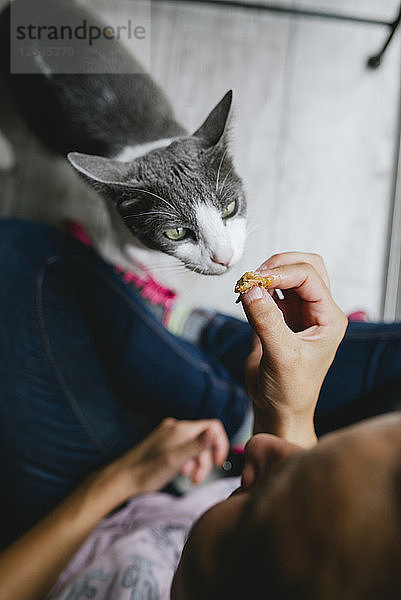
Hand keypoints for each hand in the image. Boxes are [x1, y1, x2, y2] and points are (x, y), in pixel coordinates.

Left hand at [102, 418, 228, 502]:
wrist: (122, 478)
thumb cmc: (146, 472)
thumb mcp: (175, 461)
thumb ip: (196, 446)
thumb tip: (213, 432)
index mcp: (180, 429)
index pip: (213, 427)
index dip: (220, 444)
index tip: (217, 463)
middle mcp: (175, 427)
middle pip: (204, 439)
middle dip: (205, 460)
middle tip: (196, 480)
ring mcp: (168, 434)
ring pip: (194, 445)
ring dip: (196, 462)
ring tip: (187, 478)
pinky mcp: (163, 442)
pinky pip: (183, 448)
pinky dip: (186, 460)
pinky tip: (178, 471)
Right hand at [240, 252, 347, 446]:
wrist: (279, 411)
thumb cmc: (289, 391)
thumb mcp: (280, 356)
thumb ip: (266, 321)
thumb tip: (250, 289)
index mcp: (329, 319)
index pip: (310, 277)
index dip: (282, 272)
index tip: (256, 280)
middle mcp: (318, 312)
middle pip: (306, 267)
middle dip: (279, 265)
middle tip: (254, 276)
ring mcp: (300, 313)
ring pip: (289, 275)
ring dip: (267, 275)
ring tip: (246, 287)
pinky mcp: (281, 317)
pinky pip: (272, 291)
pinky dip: (258, 289)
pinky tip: (245, 297)